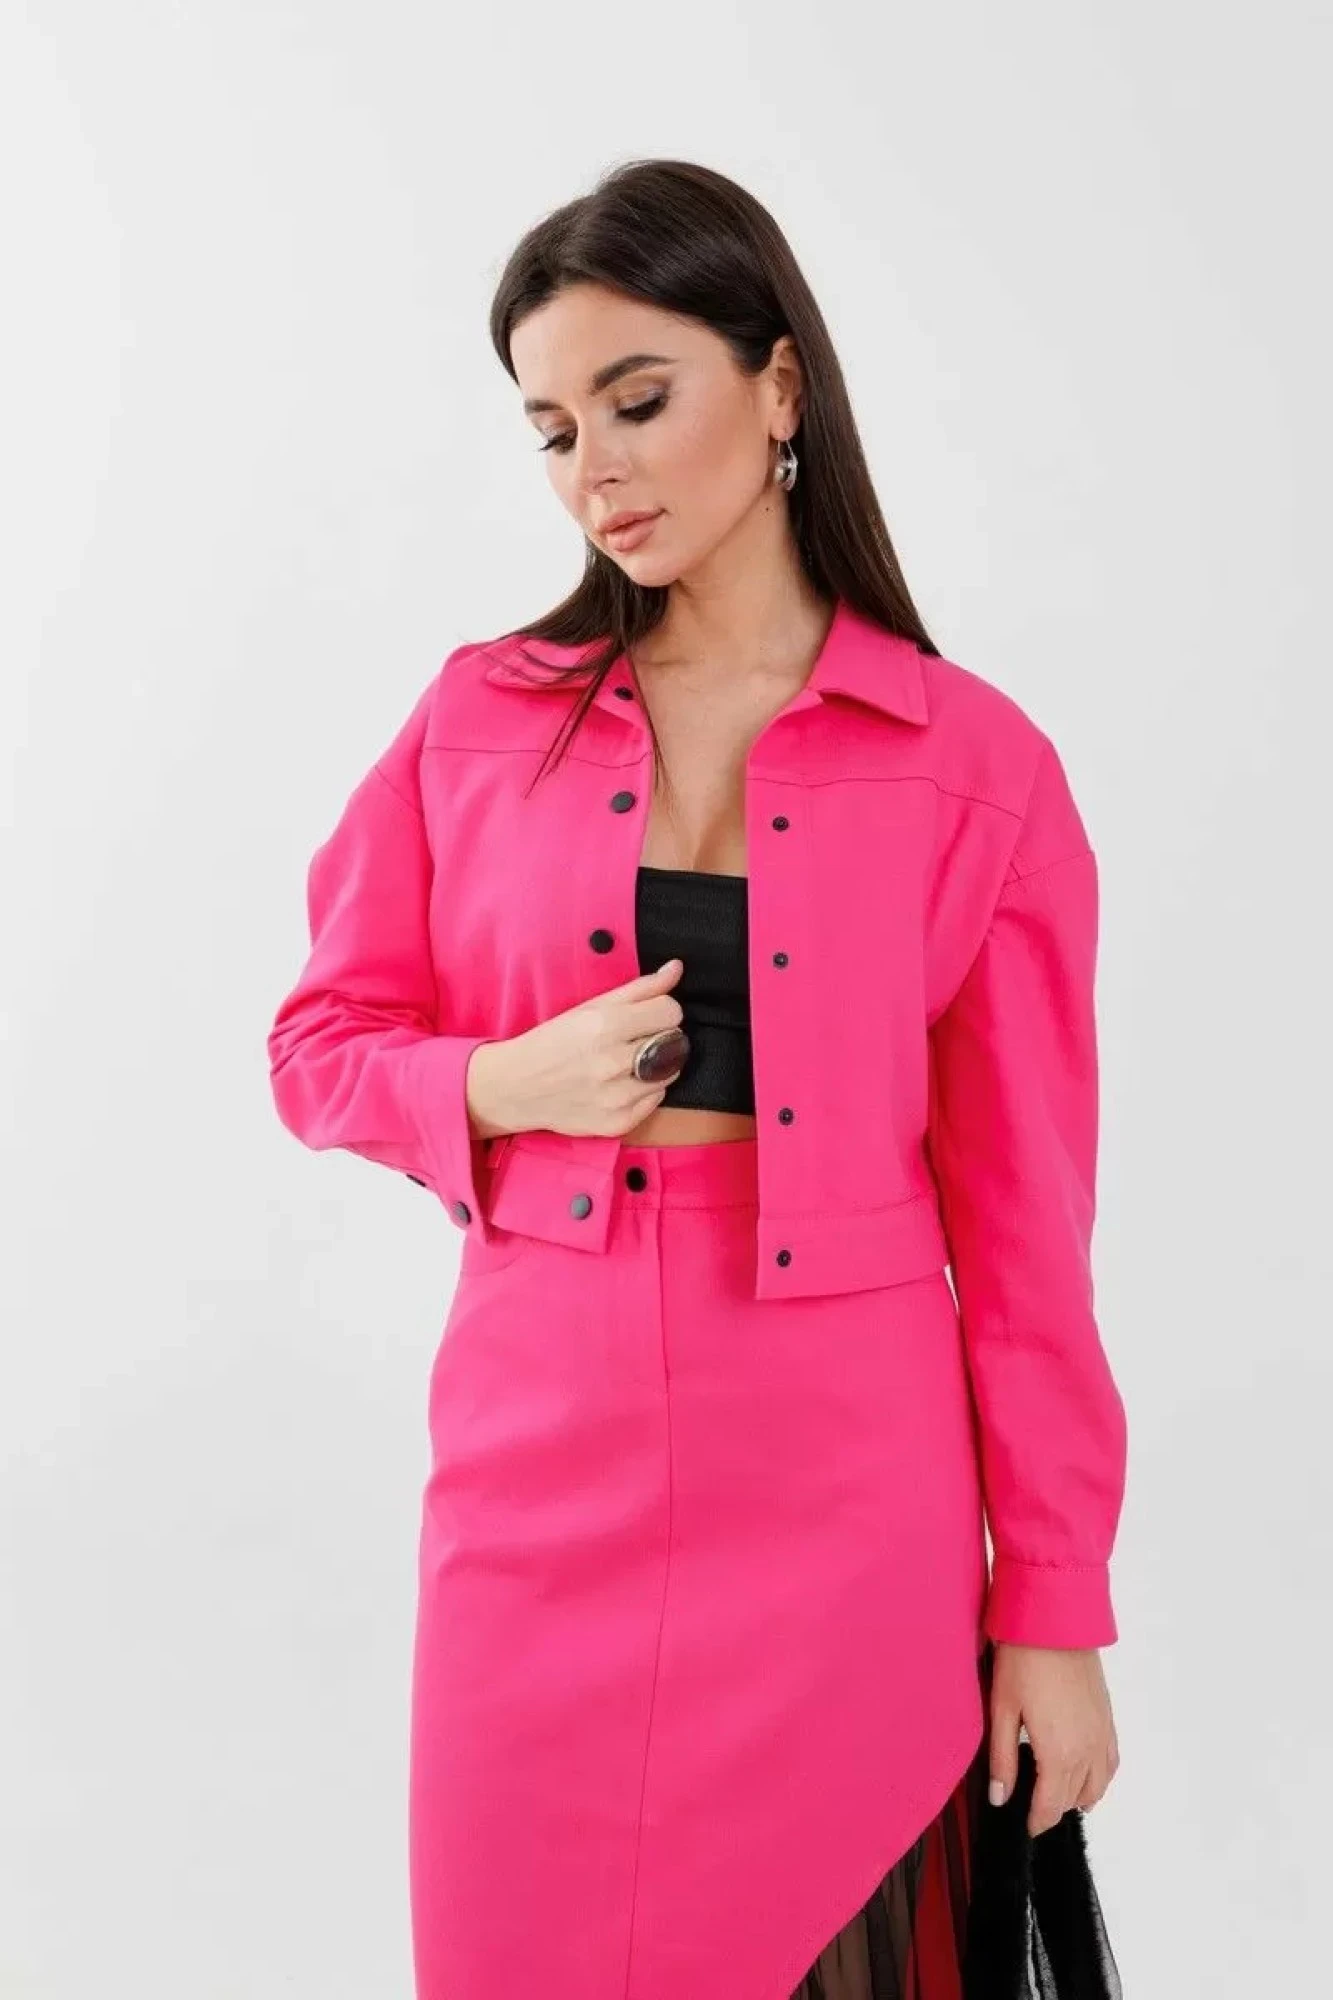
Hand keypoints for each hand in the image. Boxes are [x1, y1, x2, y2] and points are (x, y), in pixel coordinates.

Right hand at [468, 960, 688, 1139]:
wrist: (516, 1087)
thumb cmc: (553, 1042)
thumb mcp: (590, 1007)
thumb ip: (639, 988)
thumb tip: (676, 968)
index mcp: (605, 1026)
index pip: (671, 1012)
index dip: (662, 1010)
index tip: (648, 1015)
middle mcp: (612, 1062)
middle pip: (674, 1042)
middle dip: (660, 1036)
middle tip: (633, 1040)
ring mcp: (617, 1097)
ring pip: (670, 1073)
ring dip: (656, 1066)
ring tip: (627, 1063)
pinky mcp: (619, 1122)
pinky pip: (656, 1100)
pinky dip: (646, 1091)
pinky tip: (620, 1084)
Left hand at [987, 1642, 1119, 1835]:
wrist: (1056, 1621)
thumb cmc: (1023, 1661)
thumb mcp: (1003, 1710)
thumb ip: (1003, 1759)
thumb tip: (1001, 1798)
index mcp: (1059, 1754)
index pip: (1051, 1806)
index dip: (1037, 1821)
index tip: (1025, 1826)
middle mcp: (1087, 1751)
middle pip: (1073, 1799)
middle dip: (1053, 1809)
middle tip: (1032, 1808)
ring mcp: (1102, 1735)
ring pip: (1098, 1785)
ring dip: (1078, 1796)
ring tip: (1056, 1796)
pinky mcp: (1108, 1718)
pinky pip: (1111, 1763)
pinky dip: (1100, 1777)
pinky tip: (1087, 1775)